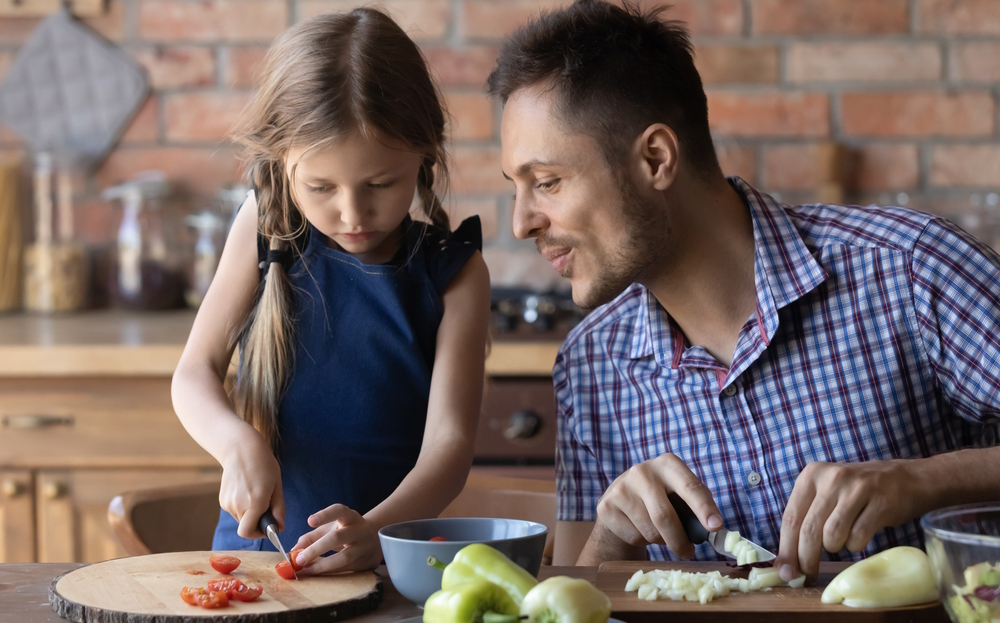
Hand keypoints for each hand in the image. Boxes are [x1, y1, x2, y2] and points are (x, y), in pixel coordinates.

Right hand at [218, 432, 284, 539]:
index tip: (268, 526)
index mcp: (254, 503)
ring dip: (250, 513)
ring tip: (256, 492)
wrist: (240, 449)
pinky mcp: (222, 500)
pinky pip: (235, 510)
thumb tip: (281, 527)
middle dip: (257, 520)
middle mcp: (238, 505)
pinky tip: (247, 490)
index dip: (259, 533)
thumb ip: (279, 509)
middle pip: (246, 526)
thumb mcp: (277, 485)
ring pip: (241, 518)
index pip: (248, 532)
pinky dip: (242, 506)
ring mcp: (227, 503)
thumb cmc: (263, 464)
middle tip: (265, 503)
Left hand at [292, 504, 381, 573]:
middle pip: (337, 537)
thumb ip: (312, 537)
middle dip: (316, 549)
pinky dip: (331, 572)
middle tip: (299, 559)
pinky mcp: (368, 561)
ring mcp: (365, 546)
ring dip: (323, 565)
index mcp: (350, 517)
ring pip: (344, 557)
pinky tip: (318, 574)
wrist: (375, 541)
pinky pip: (347, 569)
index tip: (310, 521)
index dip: (325, 515)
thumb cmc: (347, 532)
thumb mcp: (331, 529)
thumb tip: (293, 550)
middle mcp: (360, 529)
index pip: (339, 510)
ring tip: (306, 570)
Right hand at [595, 453, 722, 558]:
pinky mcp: (606, 506)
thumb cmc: (661, 496)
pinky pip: (634, 536)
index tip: (715, 526)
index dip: (703, 508)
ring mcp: (621, 488)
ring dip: (661, 541)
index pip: (689, 487)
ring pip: (649, 531)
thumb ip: (698, 506)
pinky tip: (640, 529)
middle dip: (679, 540)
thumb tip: (714, 528)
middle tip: (688, 553)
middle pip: (664, 516)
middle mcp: (642, 471)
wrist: (621, 498)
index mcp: (667, 463)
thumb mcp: (680, 493)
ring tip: (661, 533)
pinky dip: (643, 541)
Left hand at [777, 460, 918, 581]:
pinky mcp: (881, 502)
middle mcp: (832, 478)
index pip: (791, 518)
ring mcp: (857, 488)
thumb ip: (805, 519)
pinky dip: (855, 545)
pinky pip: (858, 536)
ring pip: (832, 534)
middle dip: (806, 558)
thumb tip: (787, 563)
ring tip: (840, 541)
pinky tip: (858, 537)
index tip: (785, 573)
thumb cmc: (855, 493)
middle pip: (809, 529)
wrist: (903, 479)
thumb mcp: (825, 494)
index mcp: (811, 474)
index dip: (786, 549)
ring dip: (834, 547)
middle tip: (807, 576)